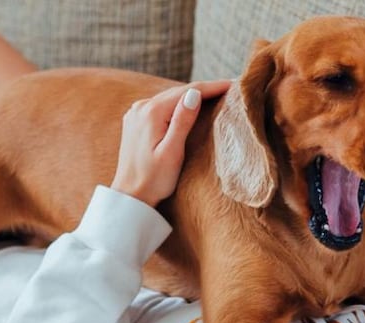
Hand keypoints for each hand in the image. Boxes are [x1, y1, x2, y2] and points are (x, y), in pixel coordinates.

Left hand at [110, 79, 231, 206]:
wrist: (130, 196)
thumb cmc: (153, 179)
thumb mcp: (172, 152)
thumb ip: (182, 121)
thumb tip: (194, 94)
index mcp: (152, 112)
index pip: (188, 91)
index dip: (212, 87)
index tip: (234, 84)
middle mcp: (141, 107)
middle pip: (178, 92)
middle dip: (204, 89)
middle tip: (230, 88)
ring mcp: (136, 113)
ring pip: (170, 97)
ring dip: (192, 95)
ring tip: (215, 94)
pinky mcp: (136, 121)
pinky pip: (161, 106)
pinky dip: (178, 104)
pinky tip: (190, 107)